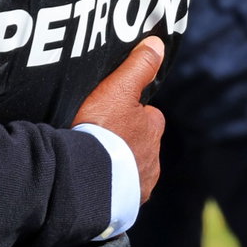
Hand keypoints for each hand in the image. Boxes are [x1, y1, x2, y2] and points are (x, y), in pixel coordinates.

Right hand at [72, 36, 165, 202]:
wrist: (87, 176)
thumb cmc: (102, 129)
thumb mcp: (117, 89)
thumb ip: (138, 66)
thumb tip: (158, 43)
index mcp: (153, 128)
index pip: (147, 115)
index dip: (129, 111)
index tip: (109, 111)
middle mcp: (153, 157)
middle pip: (140, 142)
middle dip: (125, 139)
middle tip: (98, 135)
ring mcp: (141, 182)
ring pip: (132, 167)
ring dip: (117, 163)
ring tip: (92, 158)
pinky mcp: (127, 203)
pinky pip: (121, 191)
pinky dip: (111, 184)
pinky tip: (93, 179)